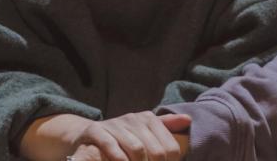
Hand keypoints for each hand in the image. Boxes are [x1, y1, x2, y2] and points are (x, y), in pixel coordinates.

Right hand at [71, 113, 191, 160]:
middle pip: (155, 150)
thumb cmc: (122, 136)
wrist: (87, 133)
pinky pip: (111, 146)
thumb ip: (166, 126)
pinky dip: (119, 159)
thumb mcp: (144, 129)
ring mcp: (115, 124)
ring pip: (136, 149)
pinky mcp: (96, 130)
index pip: (170, 147)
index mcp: (148, 119)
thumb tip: (188, 120)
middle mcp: (133, 119)